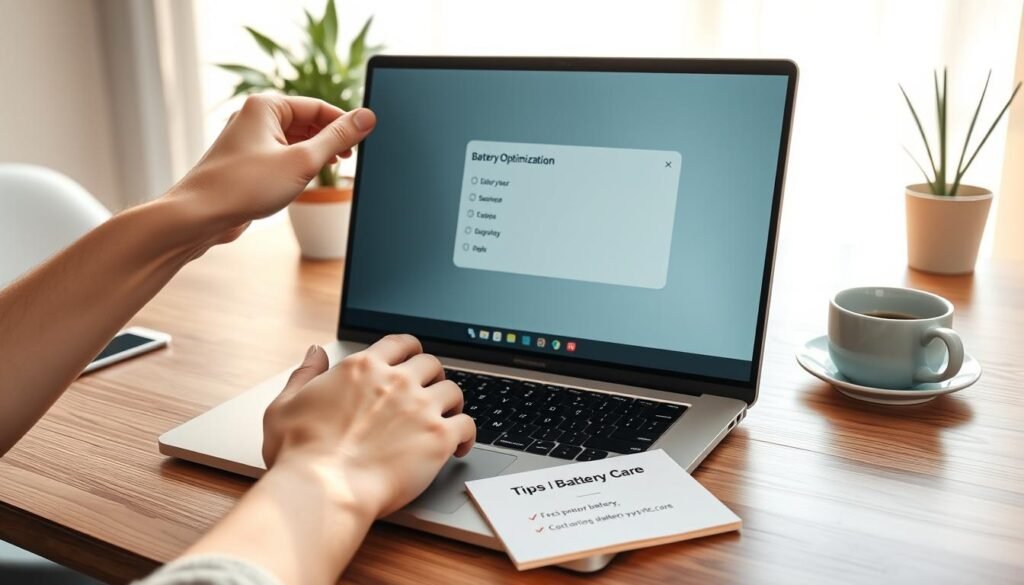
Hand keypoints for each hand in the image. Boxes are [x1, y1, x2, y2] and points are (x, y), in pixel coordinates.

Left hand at [168, 94, 376, 236]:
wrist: (200, 215)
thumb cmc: (244, 186)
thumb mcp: (303, 161)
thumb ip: (337, 138)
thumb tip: (366, 117)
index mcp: (265, 106)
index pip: (317, 107)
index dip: (343, 123)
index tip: (363, 140)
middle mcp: (254, 117)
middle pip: (306, 121)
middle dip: (329, 139)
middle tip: (348, 160)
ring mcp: (249, 140)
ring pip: (294, 140)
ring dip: (314, 154)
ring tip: (328, 171)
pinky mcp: (246, 162)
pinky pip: (281, 156)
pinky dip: (298, 165)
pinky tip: (304, 181)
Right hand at [262, 335, 476, 516]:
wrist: (323, 489)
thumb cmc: (299, 453)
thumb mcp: (285, 404)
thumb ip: (305, 373)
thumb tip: (315, 351)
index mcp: (363, 367)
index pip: (400, 343)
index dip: (410, 351)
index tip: (414, 360)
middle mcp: (396, 381)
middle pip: (431, 364)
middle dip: (432, 376)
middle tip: (430, 392)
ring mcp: (421, 407)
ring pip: (453, 391)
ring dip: (451, 403)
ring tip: (446, 417)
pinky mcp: (439, 437)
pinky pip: (467, 426)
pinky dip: (467, 435)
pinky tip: (460, 446)